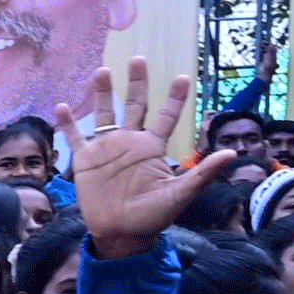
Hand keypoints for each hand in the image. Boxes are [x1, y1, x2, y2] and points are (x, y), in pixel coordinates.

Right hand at [59, 57, 208, 256]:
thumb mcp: (180, 194)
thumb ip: (202, 173)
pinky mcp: (86, 159)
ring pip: (105, 113)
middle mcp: (131, 141)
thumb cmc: (153, 216)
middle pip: (135, 105)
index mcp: (153, 147)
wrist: (121, 233)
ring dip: (104, 93)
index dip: (175, 98)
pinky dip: (68, 122)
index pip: (166, 116)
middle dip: (137, 82)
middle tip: (138, 59)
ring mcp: (107, 148)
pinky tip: (62, 106)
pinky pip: (75, 136)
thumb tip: (231, 154)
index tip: (183, 78)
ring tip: (103, 72)